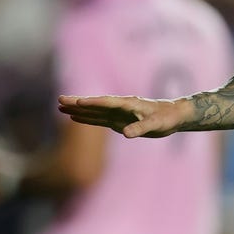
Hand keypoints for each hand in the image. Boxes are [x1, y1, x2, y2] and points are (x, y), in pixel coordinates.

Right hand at [58, 95, 187, 137]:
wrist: (173, 116)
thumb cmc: (167, 118)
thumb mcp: (156, 124)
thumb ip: (140, 128)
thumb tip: (125, 134)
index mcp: (128, 104)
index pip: (107, 103)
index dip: (92, 103)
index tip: (77, 102)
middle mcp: (120, 107)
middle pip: (95, 104)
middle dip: (77, 102)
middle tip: (59, 99)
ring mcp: (118, 114)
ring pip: (94, 111)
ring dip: (78, 109)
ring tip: (60, 107)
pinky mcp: (118, 121)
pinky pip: (99, 119)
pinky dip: (86, 118)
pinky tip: (75, 117)